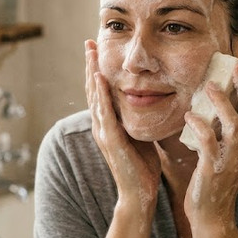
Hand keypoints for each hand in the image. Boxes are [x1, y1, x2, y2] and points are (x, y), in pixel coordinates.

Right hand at [85, 40, 160, 209]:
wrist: (139, 194)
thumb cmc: (142, 167)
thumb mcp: (140, 135)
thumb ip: (137, 118)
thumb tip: (148, 100)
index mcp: (108, 124)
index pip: (100, 92)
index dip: (97, 70)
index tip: (97, 50)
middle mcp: (101, 126)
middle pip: (92, 89)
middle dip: (90, 65)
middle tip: (89, 42)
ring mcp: (103, 132)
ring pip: (94, 97)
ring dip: (91, 72)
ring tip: (91, 52)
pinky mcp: (110, 140)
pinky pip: (104, 113)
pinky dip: (100, 94)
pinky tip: (99, 78)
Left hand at [183, 61, 237, 221]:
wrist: (211, 216)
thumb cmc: (215, 181)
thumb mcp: (228, 154)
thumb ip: (228, 133)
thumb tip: (220, 105)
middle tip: (235, 67)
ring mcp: (232, 161)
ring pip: (234, 125)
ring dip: (222, 103)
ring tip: (209, 86)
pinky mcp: (213, 169)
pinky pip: (209, 142)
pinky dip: (200, 126)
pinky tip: (190, 115)